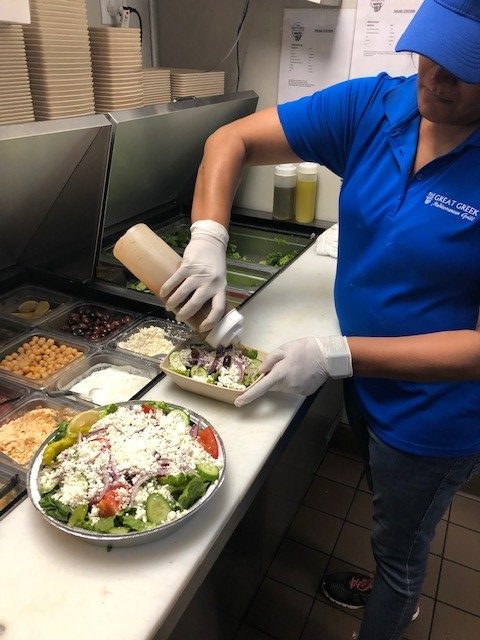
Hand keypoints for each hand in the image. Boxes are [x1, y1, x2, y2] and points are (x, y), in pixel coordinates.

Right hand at [160, 220, 227, 331]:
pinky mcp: (187, 266)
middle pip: (196, 304)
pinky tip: (163, 294)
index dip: (210, 321)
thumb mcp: (219, 279)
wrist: (210, 242)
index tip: (201, 327)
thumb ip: (211, 292)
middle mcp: (210, 283)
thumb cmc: (215, 263)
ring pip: (182, 294)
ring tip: (169, 307)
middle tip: (179, 318)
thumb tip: (198, 309)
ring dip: (173, 303)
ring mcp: (198, 274)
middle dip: (185, 314)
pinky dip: (167, 289)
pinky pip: (175, 280)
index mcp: (221, 288)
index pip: (218, 309)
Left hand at [234, 336, 351, 406]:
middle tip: (283, 364)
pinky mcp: (305, 392)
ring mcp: (297, 390)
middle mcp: (287, 385)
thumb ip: (270, 360)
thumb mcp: (284, 348)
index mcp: (280, 373)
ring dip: (284, 379)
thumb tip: (261, 371)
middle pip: (272, 386)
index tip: (238, 402)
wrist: (327, 356)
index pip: (260, 388)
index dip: (248, 395)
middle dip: (272, 377)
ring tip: (296, 366)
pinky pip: (294, 388)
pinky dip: (295, 381)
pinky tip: (303, 372)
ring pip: (283, 387)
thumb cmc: (305, 349)